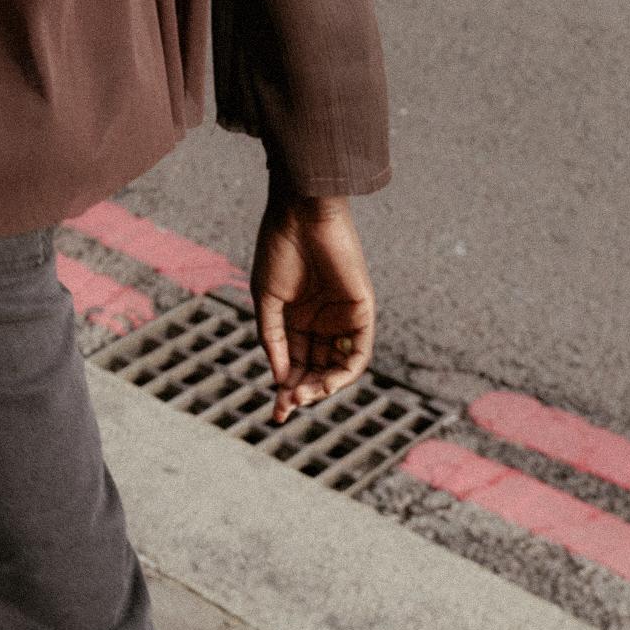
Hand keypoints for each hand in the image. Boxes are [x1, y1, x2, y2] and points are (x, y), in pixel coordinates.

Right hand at [251, 195, 375, 424]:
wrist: (301, 216)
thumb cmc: (278, 250)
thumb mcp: (266, 300)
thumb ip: (273, 339)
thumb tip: (280, 379)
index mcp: (297, 319)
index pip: (295, 364)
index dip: (287, 389)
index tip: (277, 413)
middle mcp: (321, 322)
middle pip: (316, 370)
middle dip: (303, 391)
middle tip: (288, 404)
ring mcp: (342, 318)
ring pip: (337, 367)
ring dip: (322, 386)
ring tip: (304, 395)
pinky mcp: (362, 312)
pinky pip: (358, 352)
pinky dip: (344, 372)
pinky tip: (325, 382)